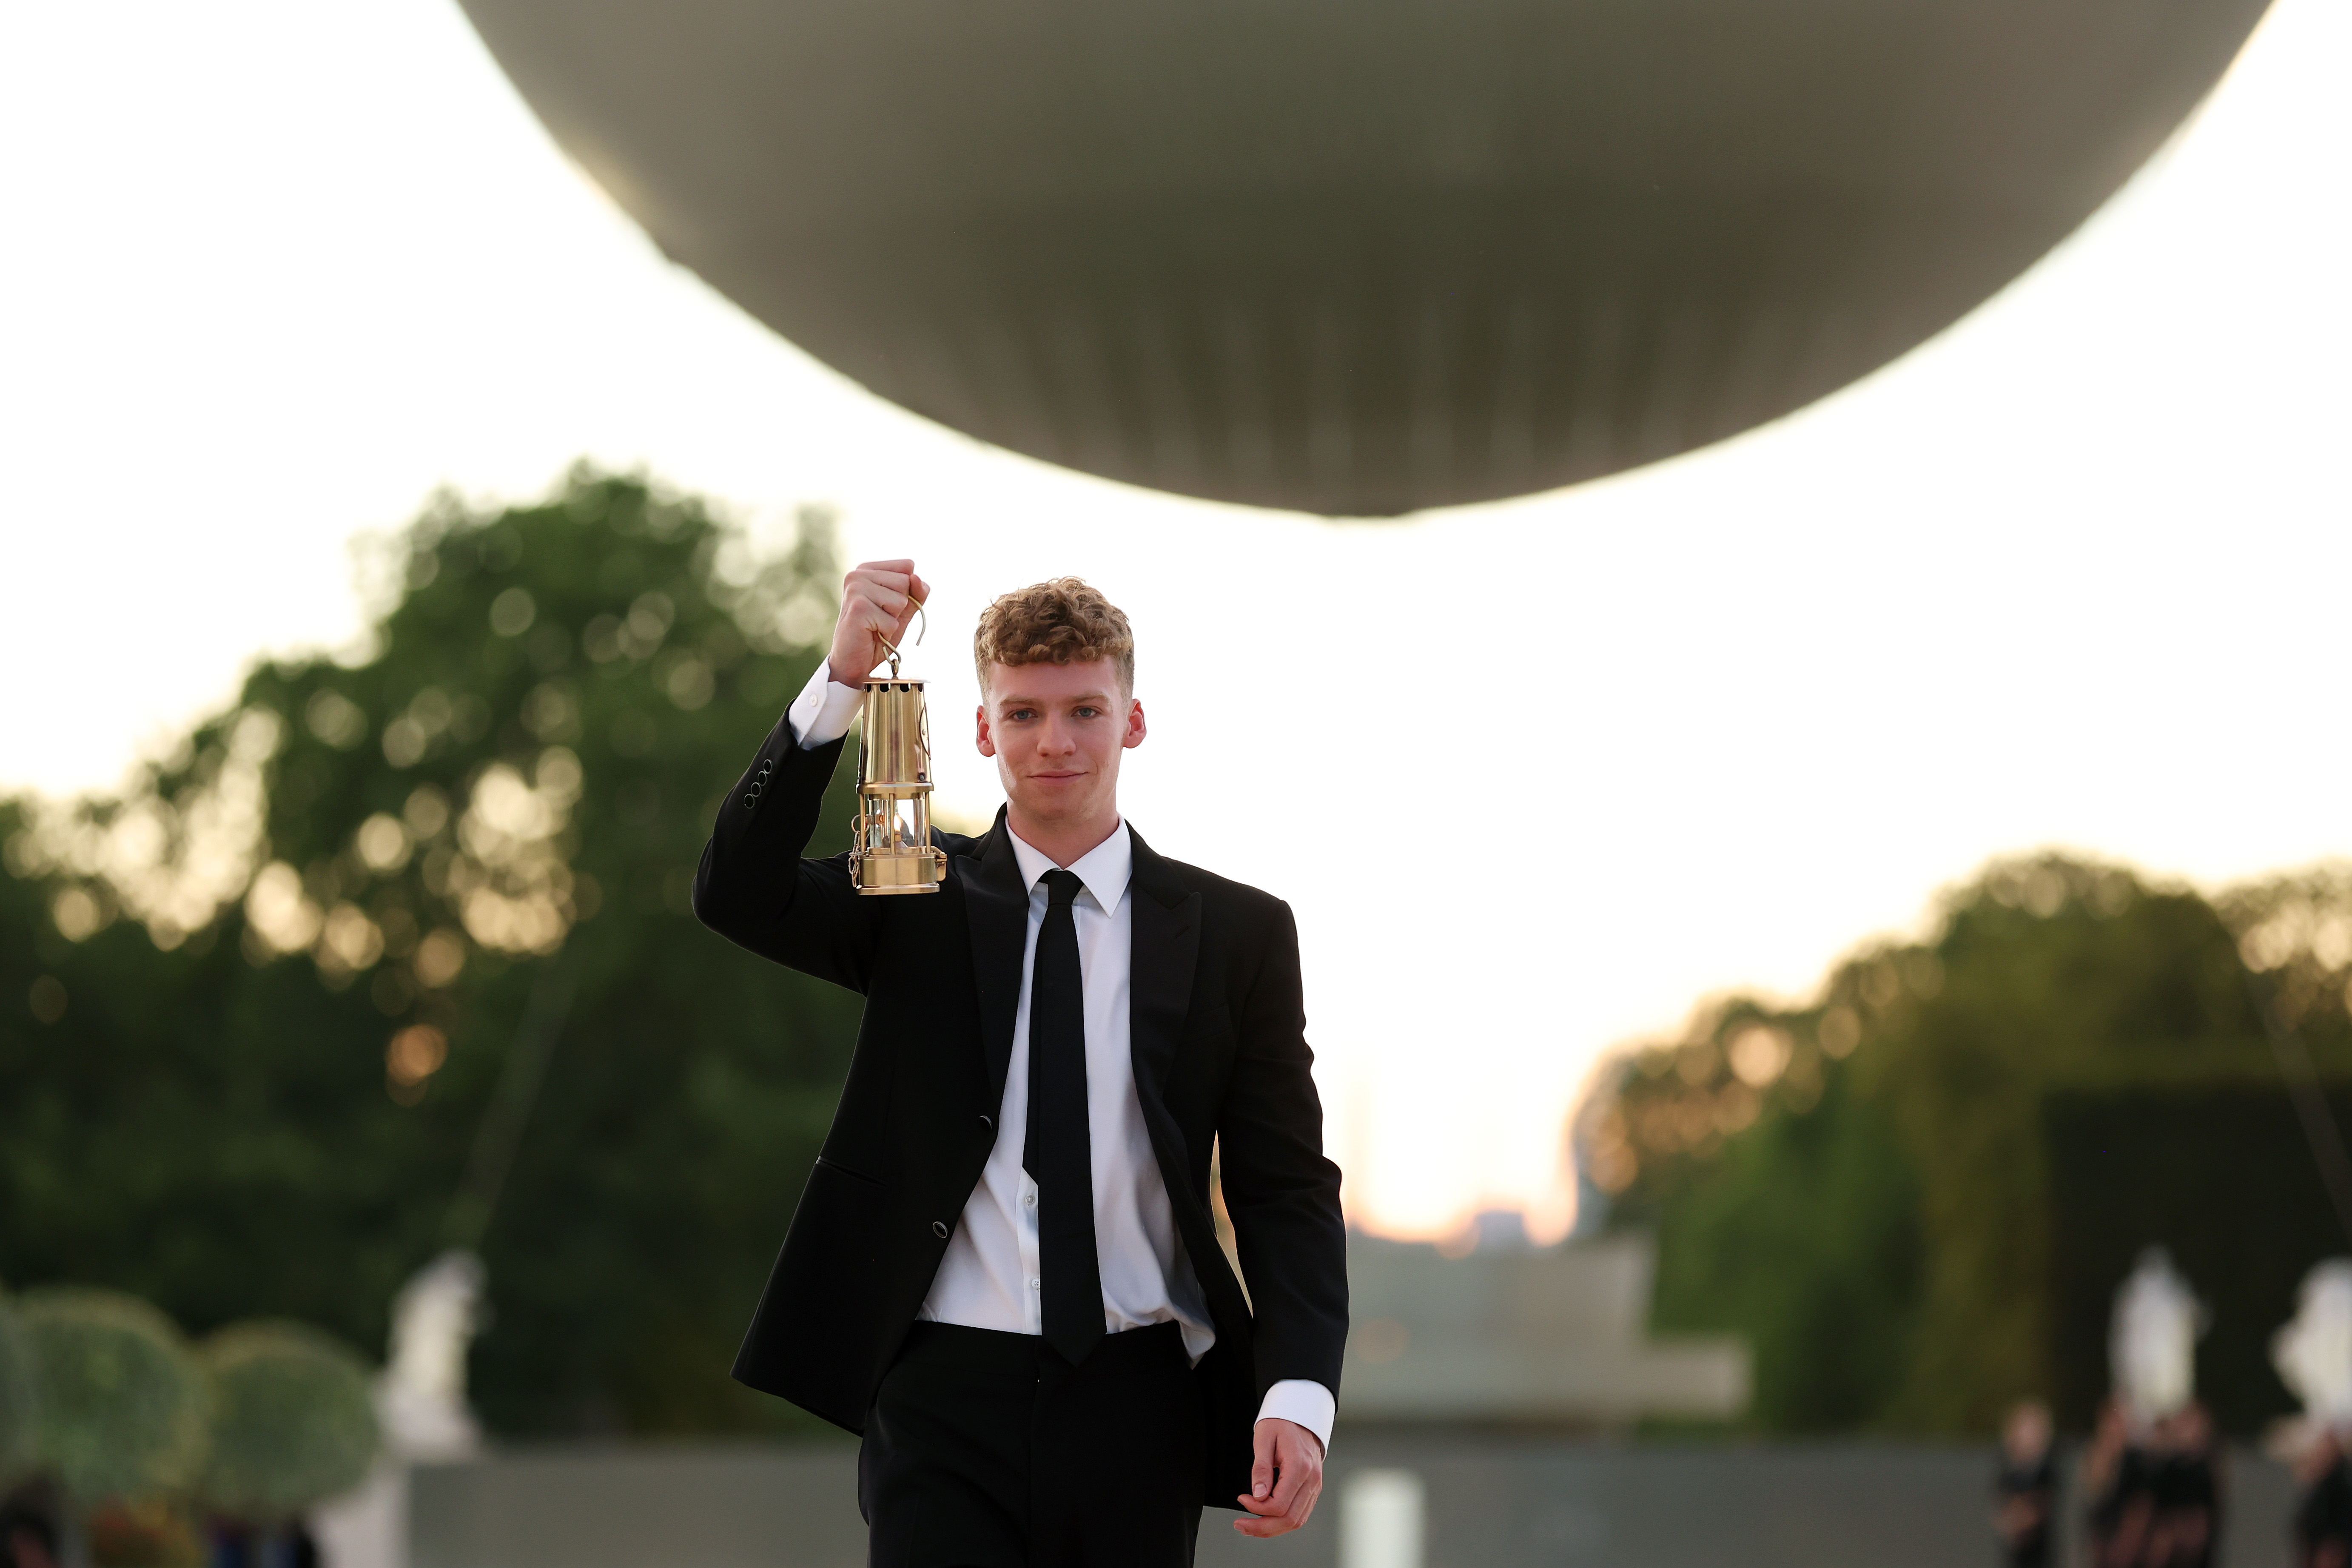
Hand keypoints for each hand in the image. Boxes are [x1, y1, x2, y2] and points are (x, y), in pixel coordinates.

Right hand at [828, 560, 929, 685]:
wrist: (853, 660)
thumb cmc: (877, 633)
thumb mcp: (903, 610)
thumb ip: (916, 592)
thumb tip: (917, 578)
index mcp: (867, 569)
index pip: (907, 566)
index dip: (907, 591)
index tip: (887, 605)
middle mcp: (857, 574)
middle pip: (906, 582)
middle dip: (900, 607)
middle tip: (879, 618)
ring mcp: (855, 589)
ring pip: (901, 601)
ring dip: (893, 620)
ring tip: (875, 625)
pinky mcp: (857, 608)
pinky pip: (892, 621)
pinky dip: (886, 632)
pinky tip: (870, 633)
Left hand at [1234, 1417, 1323, 1537]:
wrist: (1301, 1415)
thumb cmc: (1281, 1423)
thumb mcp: (1264, 1439)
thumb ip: (1261, 1468)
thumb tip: (1258, 1495)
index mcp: (1300, 1467)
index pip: (1279, 1504)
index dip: (1257, 1508)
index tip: (1242, 1498)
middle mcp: (1311, 1480)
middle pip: (1288, 1519)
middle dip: (1261, 1527)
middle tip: (1240, 1524)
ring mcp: (1314, 1486)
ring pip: (1296, 1521)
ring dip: (1271, 1529)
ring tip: (1249, 1527)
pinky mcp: (1312, 1489)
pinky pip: (1300, 1514)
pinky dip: (1282, 1522)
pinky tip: (1266, 1520)